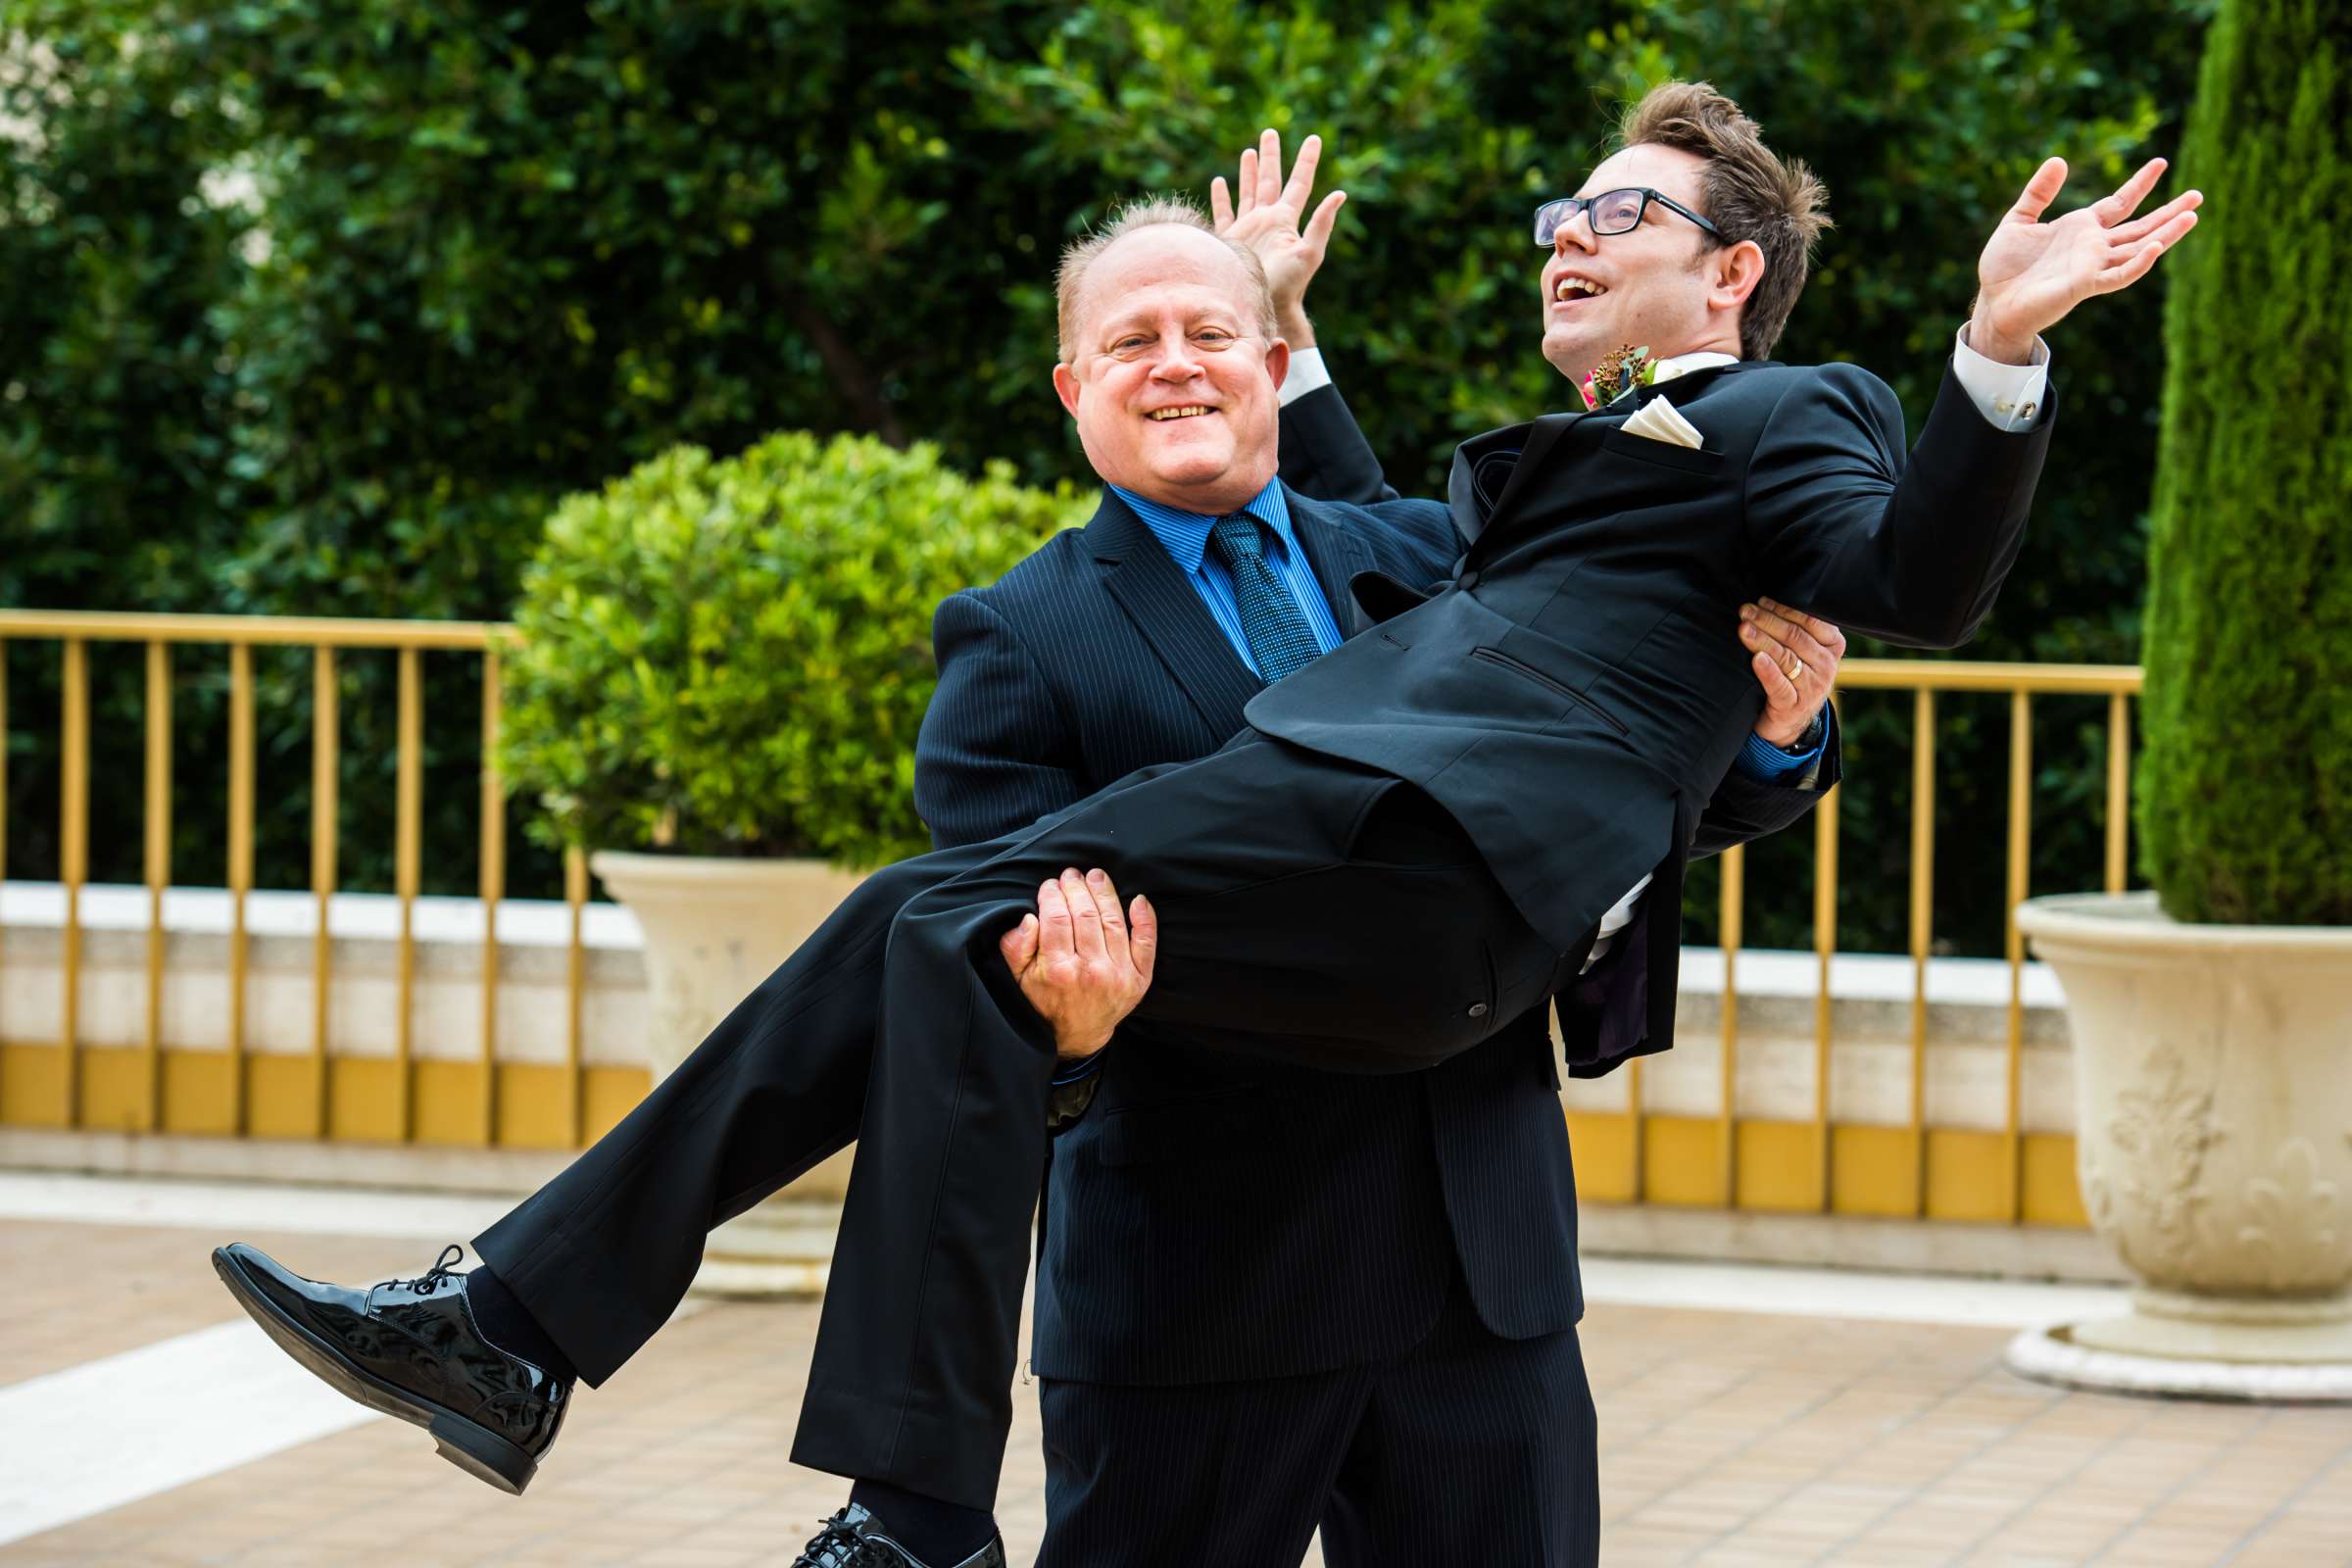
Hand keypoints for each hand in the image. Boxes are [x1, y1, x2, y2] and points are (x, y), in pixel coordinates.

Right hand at [999, 867, 1157, 1059]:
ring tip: (1096, 876)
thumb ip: (1016, 947)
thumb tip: (1029, 918)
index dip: (1053, 894)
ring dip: (1104, 893)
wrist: (1078, 1034)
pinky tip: (1138, 900)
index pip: (1056, 917)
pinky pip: (1146, 943)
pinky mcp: (1139, 978)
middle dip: (1076, 888)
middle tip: (1071, 875)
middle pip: (1085, 915)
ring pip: (1113, 921)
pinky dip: (1145, 919)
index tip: (1050, 885)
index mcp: (1058, 970)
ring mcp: (1118, 974)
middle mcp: (1091, 971)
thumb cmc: (1044, 1001)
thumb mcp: (1018, 979)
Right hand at [1209, 128, 1346, 346]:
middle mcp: (1268, 219)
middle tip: (1271, 132)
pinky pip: (1225, 213)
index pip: (1299, 183)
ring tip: (1250, 151)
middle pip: (1271, 179)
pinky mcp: (1232, 239)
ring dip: (1249, 172)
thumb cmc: (1289, 284)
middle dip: (1272, 156)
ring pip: (1249, 191)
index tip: (1315, 139)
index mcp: (1286, 219)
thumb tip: (1340, 194)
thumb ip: (1321, 223)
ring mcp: (1250, 228)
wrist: (1263, 305)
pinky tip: (1220, 182)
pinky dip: (1222, 197)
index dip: (1307, 161)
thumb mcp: (1309, 252)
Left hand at [1739, 598, 1843, 749]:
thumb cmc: (1793, 676)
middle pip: (1795, 637)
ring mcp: (1812, 688)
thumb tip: (1766, 601)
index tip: (1761, 601)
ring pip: (1786, 658)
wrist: (1790, 720)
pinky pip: (1779, 685)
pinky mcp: (1793, 706)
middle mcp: (1826, 666)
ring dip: (1762, 640)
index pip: (1810, 622)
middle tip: (1745, 611)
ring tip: (1744, 629)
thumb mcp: (1804, 651)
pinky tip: (1756, 659)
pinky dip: (1767, 671)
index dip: (1784, 609)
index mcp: (1832, 646)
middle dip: (1767, 621)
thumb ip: (1796, 629)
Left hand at [1968, 155, 2201, 361]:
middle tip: (2198, 195)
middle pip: (2140, 227)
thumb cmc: (2004, 268)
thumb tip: (2059, 160)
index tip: (2161, 163)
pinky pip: (2119, 275)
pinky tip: (2156, 247)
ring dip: (2166, 234)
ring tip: (2192, 216)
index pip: (2120, 204)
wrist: (1992, 303)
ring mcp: (2092, 266)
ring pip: (2139, 249)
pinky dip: (2138, 263)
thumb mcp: (2018, 220)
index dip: (2141, 184)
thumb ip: (2038, 192)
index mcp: (2080, 229)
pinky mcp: (2084, 285)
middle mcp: (2093, 247)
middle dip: (2169, 211)